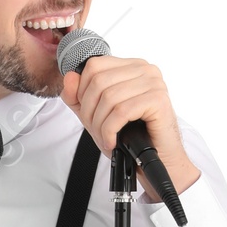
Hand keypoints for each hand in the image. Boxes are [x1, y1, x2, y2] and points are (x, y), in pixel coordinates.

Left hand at [60, 52, 198, 202]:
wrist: (157, 160)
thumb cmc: (131, 138)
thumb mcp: (96, 116)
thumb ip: (78, 97)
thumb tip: (68, 78)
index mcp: (130, 67)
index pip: (94, 66)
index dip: (82, 92)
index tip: (88, 114)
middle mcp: (144, 69)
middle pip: (98, 81)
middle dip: (89, 111)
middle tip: (96, 131)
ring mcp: (153, 82)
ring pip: (108, 97)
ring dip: (100, 124)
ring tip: (106, 139)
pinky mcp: (157, 99)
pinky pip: (121, 111)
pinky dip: (110, 130)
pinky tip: (112, 141)